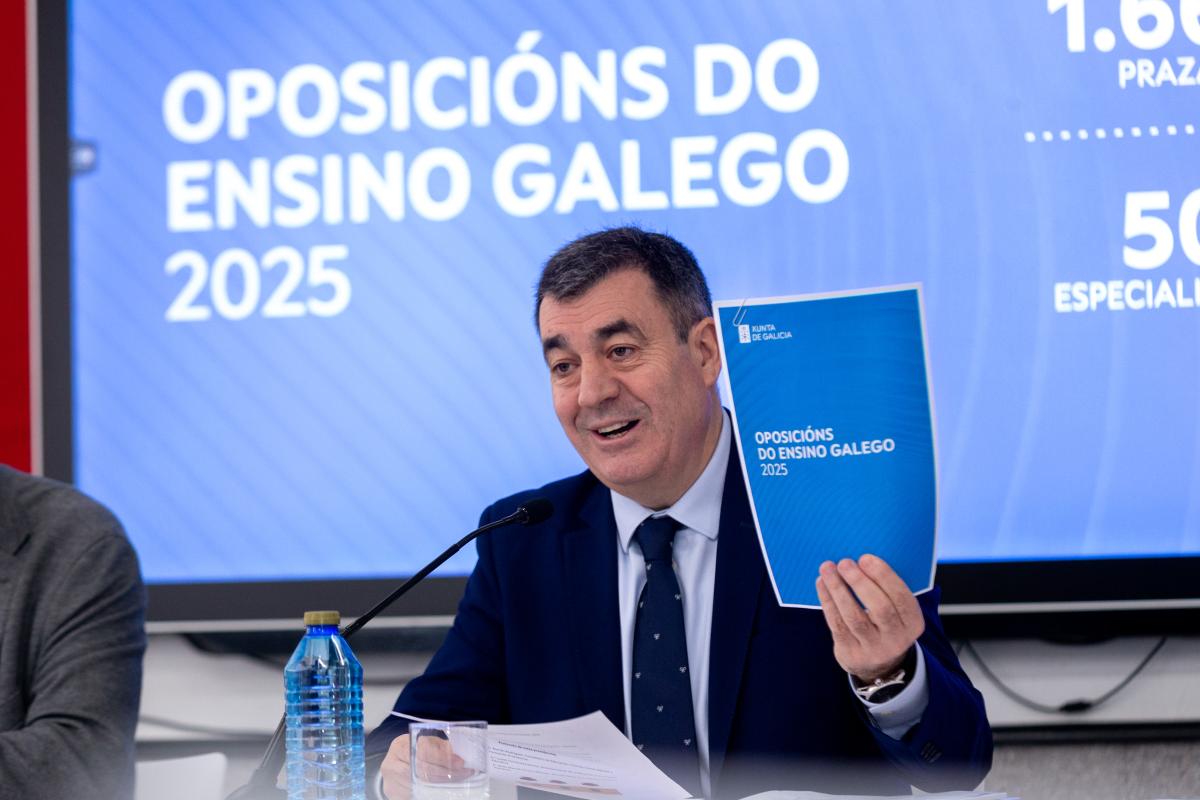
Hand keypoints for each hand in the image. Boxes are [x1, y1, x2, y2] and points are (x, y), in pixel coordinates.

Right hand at [381, 732, 471, 799]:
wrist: (396, 766)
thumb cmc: (414, 752)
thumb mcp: (427, 744)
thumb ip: (440, 747)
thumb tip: (458, 755)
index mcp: (400, 745)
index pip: (423, 752)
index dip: (443, 758)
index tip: (461, 762)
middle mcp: (392, 762)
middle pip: (423, 771)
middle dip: (447, 773)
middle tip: (464, 774)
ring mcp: (391, 780)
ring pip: (421, 785)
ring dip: (442, 784)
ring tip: (458, 781)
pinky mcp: (394, 794)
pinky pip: (416, 794)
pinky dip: (432, 793)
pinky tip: (445, 790)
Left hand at [815, 554, 923, 683]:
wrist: (877, 663)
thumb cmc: (884, 621)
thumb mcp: (896, 609)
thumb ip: (886, 588)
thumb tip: (861, 558)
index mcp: (913, 622)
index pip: (902, 598)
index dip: (884, 577)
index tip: (865, 558)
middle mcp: (896, 638)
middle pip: (880, 609)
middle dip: (860, 582)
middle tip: (845, 562)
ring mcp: (873, 649)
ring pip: (854, 617)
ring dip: (838, 589)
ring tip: (827, 569)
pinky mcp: (851, 653)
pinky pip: (837, 624)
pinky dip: (828, 601)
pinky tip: (822, 583)